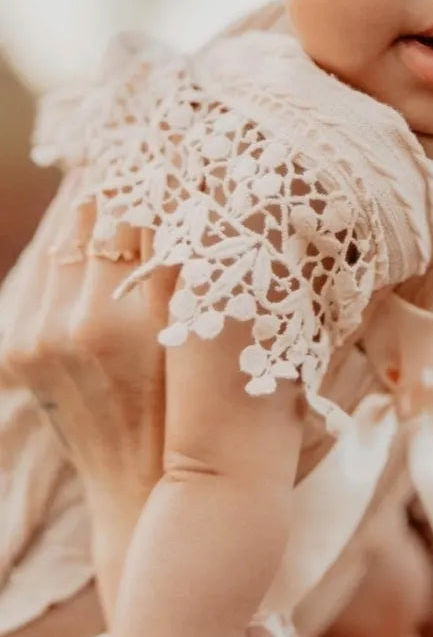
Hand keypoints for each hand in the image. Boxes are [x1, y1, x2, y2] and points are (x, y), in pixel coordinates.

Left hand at [0, 170, 178, 614]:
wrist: (145, 501)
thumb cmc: (200, 422)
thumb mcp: (210, 343)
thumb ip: (197, 268)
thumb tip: (202, 197)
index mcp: (125, 319)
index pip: (134, 212)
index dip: (155, 168)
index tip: (173, 135)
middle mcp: (71, 323)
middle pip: (91, 214)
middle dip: (121, 176)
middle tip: (147, 139)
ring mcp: (36, 338)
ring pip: (61, 235)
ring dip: (91, 201)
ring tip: (120, 168)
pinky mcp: (19, 350)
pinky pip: (41, 270)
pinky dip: (67, 239)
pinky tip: (92, 217)